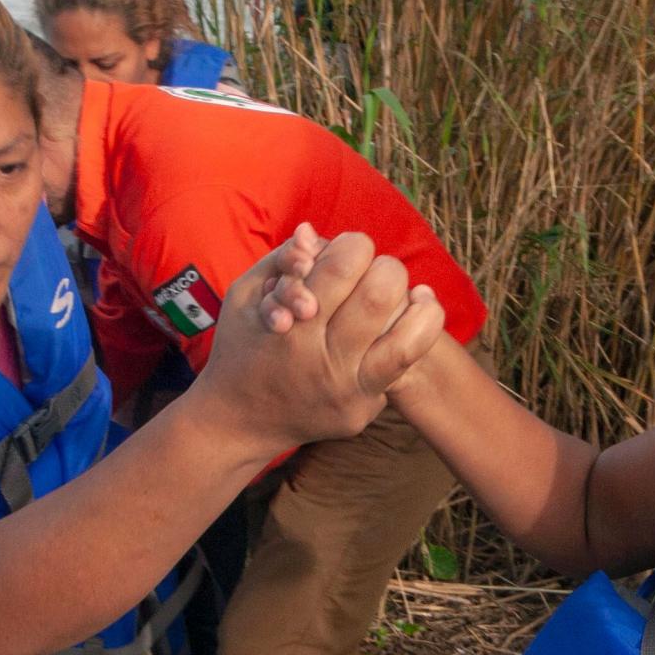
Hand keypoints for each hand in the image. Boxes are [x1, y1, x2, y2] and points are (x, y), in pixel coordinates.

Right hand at [196, 228, 445, 450]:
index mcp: (293, 326)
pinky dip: (415, 335)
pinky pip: (404, 367)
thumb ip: (280, 259)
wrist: (238, 422)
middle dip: (386, 268)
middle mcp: (322, 361)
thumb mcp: (244, 297)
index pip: (344, 265)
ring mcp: (346, 392)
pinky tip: (409, 319)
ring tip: (414, 293)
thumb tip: (314, 233)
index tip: (349, 251)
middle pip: (380, 293)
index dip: (353, 246)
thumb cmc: (243, 347)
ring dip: (416, 303)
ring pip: (408, 337)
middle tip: (376, 271)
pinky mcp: (362, 413)